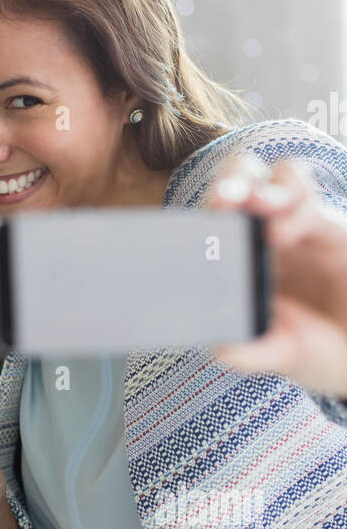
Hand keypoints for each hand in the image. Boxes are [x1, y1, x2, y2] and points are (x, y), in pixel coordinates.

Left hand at [208, 152, 346, 396]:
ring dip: (261, 183)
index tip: (198, 222)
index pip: (216, 216)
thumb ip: (249, 352)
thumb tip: (220, 349)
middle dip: (228, 181)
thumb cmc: (315, 347)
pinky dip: (294, 209)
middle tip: (222, 200)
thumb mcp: (278, 352)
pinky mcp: (329, 228)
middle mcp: (266, 233)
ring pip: (278, 176)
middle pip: (242, 179)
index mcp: (242, 256)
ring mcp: (299, 226)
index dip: (205, 211)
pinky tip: (282, 234)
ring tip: (255, 205)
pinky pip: (309, 200)